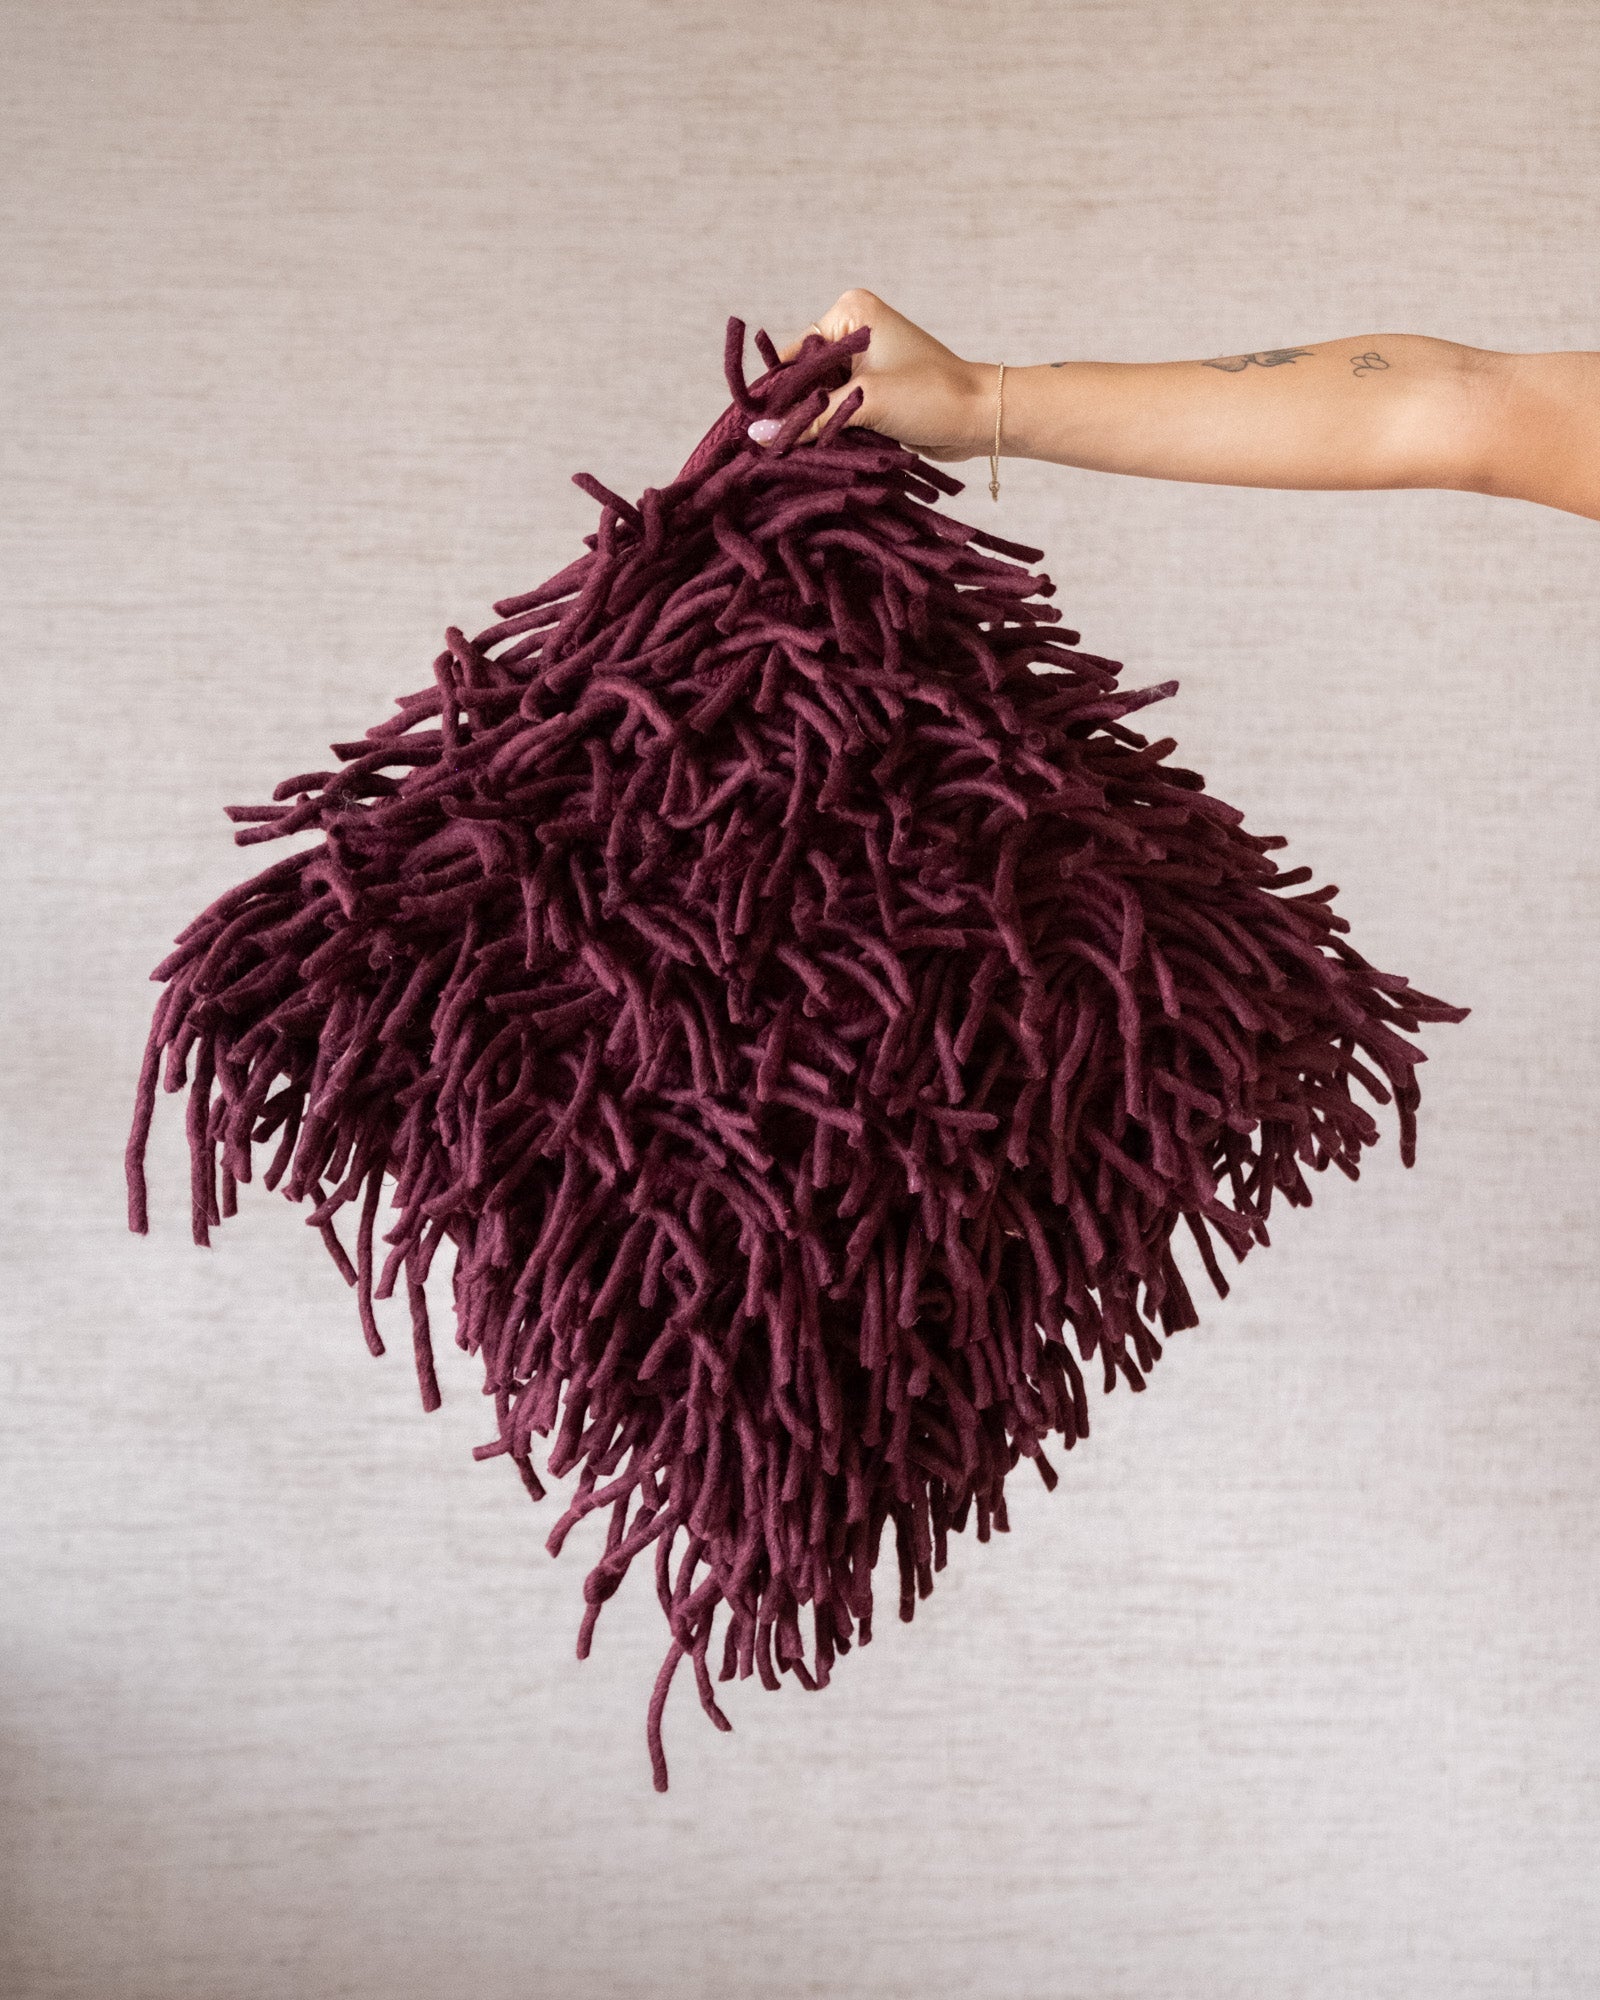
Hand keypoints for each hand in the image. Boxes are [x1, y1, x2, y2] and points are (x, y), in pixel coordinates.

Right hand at [753, 289, 994, 461]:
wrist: (979, 417)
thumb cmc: (930, 395)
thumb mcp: (864, 403)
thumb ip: (810, 418)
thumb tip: (758, 436)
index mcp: (850, 312)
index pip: (798, 353)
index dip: (780, 392)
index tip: (760, 427)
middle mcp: (855, 328)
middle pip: (807, 374)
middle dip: (797, 408)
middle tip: (773, 445)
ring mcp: (866, 358)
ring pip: (821, 394)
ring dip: (814, 421)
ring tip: (793, 451)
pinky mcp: (875, 386)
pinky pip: (839, 406)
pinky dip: (831, 427)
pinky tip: (817, 449)